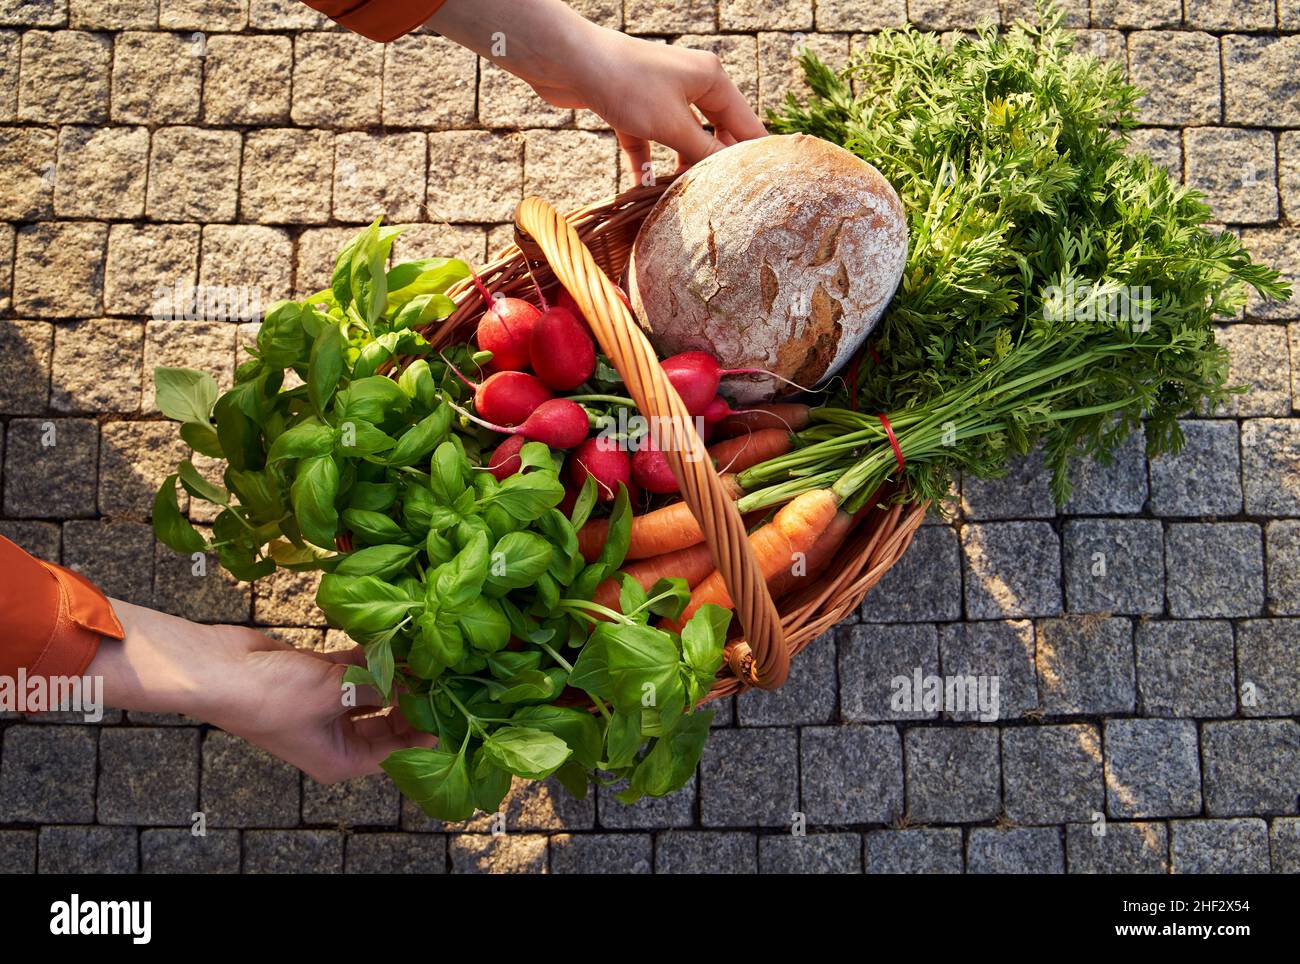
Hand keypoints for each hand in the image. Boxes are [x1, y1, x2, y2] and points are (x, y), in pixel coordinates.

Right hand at [92, 601, 433, 783]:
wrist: (218, 669)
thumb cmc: (271, 696)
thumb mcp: (335, 694)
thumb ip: (378, 687)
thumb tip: (414, 680)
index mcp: (340, 759)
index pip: (397, 752)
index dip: (426, 733)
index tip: (454, 710)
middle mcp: (335, 737)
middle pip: (389, 723)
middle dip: (414, 701)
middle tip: (447, 678)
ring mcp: (325, 706)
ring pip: (373, 693)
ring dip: (395, 674)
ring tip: (429, 656)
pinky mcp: (317, 677)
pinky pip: (354, 669)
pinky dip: (372, 657)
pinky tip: (397, 640)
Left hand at [531, 29, 766, 178]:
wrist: (568, 62)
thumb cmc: (627, 86)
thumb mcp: (673, 126)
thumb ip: (704, 154)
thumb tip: (729, 177)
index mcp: (712, 79)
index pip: (746, 122)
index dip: (756, 154)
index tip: (767, 188)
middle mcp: (691, 83)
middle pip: (715, 132)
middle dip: (718, 164)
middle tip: (726, 200)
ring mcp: (660, 95)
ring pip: (682, 139)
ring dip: (683, 168)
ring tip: (688, 200)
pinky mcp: (632, 108)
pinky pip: (649, 141)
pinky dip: (648, 163)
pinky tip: (645, 188)